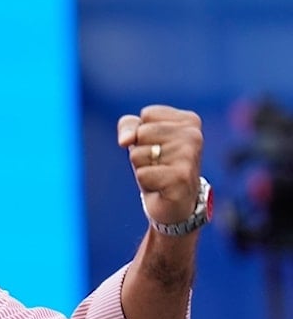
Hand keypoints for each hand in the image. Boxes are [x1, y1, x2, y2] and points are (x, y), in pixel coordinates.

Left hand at [118, 105, 203, 227]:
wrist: (174, 203)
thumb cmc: (158, 165)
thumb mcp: (140, 139)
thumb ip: (129, 126)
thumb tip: (125, 141)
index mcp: (189, 120)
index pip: (147, 114)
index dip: (142, 133)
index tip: (158, 146)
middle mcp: (194, 135)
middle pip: (142, 133)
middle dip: (141, 151)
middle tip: (158, 164)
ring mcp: (189, 156)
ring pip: (138, 153)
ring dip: (143, 167)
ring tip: (159, 174)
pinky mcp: (181, 178)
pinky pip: (142, 174)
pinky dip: (146, 182)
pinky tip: (161, 186)